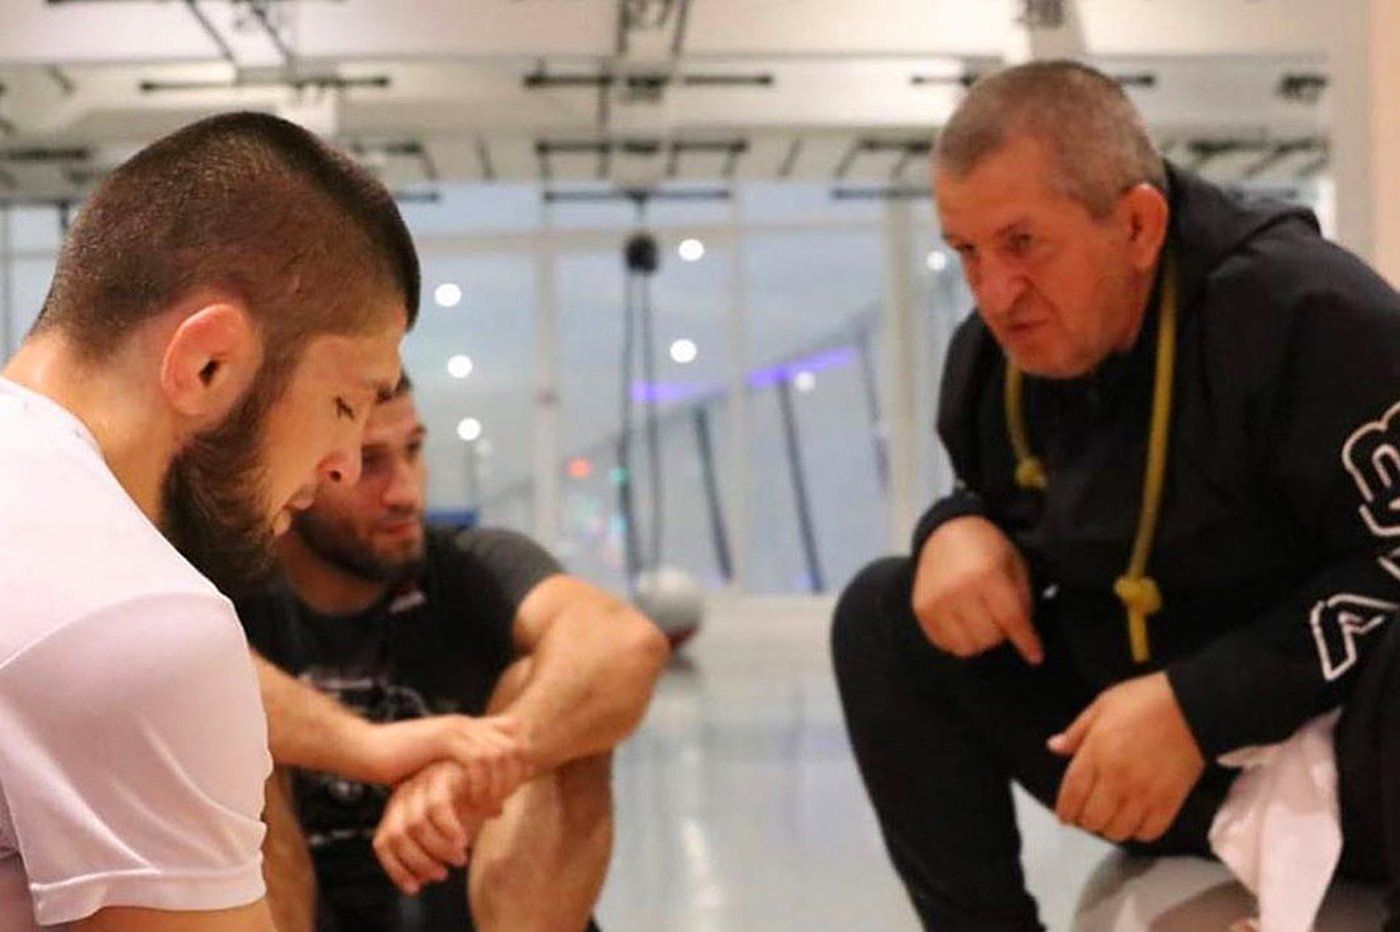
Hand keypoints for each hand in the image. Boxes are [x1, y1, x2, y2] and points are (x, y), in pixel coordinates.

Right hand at [363, 714, 533, 811]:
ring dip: (499, 782)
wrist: (364, 749)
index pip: (513, 738)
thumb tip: (500, 809)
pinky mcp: (443, 740)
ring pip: (499, 753)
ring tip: (488, 805)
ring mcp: (455, 728)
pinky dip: (481, 782)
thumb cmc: (397, 765)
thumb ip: (472, 787)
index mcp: (467, 728)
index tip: (511, 792)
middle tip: (503, 802)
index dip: (519, 765)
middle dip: (514, 776)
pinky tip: (472, 800)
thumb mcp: (441, 776)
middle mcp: (466, 724)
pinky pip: (478, 760)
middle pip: (513, 745)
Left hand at [373, 761, 487, 894]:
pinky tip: (463, 840)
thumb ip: (431, 851)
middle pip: (396, 837)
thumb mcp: (447, 832)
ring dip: (437, 849)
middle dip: (418, 862)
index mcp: (399, 808)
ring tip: (459, 859)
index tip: (415, 888)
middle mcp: (405, 794)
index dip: (396, 869)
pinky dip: (449, 829)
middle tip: (442, 874)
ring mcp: (421, 782)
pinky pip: (438, 807)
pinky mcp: (442, 774)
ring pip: (416, 825)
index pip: (383, 843)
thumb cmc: (468, 805)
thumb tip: (420, 880)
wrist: (492, 773)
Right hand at [911, 515, 1041, 663]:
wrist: (946, 532)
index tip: (1035, 656)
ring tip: (981, 622)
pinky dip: (958, 639)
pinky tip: (963, 622)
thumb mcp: (1014, 564)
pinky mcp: (922, 609)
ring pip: (966, 646)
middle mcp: (958, 590)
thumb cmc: (986, 548)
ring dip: (980, 640)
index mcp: (986, 575)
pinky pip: (944, 643)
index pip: (1011, 620)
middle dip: (1001, 634)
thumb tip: (1023, 634)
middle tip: (1000, 619)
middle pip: (989, 638)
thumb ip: (1022, 599)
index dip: (1027, 642)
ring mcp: (937, 602)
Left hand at [1049, 672, 1205, 842]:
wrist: (1193, 706)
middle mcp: (1117, 779)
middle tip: (1089, 813)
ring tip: (1112, 818)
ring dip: (1111, 828)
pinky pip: (1149, 832)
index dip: (1065, 810)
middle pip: (1093, 819)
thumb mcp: (1102, 706)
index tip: (1065, 816)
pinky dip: (1140, 832)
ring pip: (1119, 831)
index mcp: (1096, 754)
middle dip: (1086, 820)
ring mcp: (1144, 794)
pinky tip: (1137, 820)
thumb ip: (1076, 732)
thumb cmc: (1146, 700)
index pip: (1072, 794)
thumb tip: (1054, 747)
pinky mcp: (1170, 802)